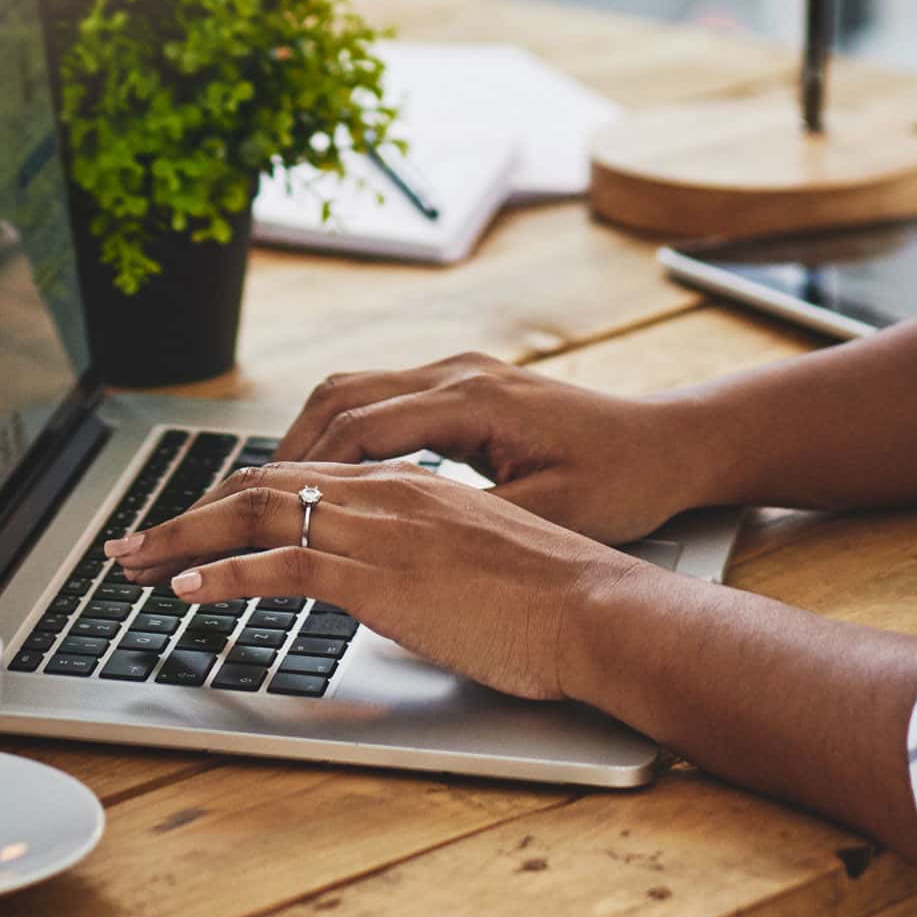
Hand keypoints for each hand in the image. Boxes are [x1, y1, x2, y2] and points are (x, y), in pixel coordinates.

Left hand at [109, 462, 662, 700]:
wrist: (602, 610)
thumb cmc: (555, 599)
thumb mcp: (472, 564)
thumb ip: (419, 563)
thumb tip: (386, 593)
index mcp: (406, 484)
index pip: (297, 479)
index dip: (232, 501)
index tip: (190, 525)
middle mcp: (384, 493)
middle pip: (258, 490)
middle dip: (186, 517)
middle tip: (133, 544)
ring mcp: (378, 530)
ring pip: (254, 518)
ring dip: (183, 541)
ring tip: (133, 565)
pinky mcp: (379, 574)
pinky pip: (280, 564)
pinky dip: (223, 574)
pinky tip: (186, 590)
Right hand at [273, 351, 723, 543]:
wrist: (676, 445)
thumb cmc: (625, 483)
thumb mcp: (548, 514)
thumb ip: (465, 521)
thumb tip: (386, 543)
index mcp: (472, 400)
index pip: (357, 429)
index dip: (303, 474)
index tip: (261, 512)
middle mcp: (456, 374)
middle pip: (336, 398)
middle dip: (283, 454)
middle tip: (241, 503)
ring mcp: (457, 373)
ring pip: (348, 392)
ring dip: (305, 441)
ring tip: (272, 492)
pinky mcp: (462, 387)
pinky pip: (376, 400)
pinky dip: (339, 436)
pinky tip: (328, 477)